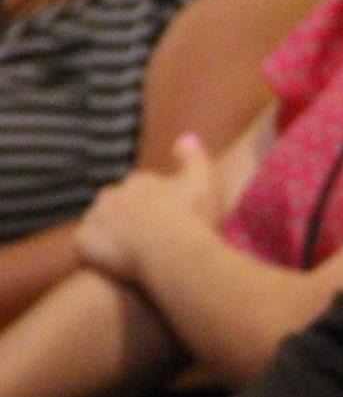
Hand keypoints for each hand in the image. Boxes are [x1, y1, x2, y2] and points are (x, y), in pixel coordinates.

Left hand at [76, 135, 223, 280]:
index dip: (155, 203)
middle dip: (128, 215)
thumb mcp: (204, 180)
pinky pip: (84, 243)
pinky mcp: (85, 242)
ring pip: (99, 222)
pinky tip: (110, 259)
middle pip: (117, 203)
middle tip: (148, 235)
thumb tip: (184, 137)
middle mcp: (113, 194)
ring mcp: (97, 219)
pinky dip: (93, 248)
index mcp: (139, 180)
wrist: (175, 254)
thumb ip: (193, 157)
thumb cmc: (194, 217)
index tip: (168, 217)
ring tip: (129, 250)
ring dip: (110, 231)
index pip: (142, 188)